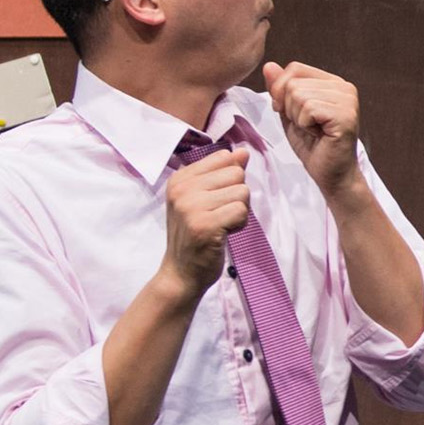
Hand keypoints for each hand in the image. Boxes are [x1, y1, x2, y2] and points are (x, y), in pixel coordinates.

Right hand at [159, 148, 250, 294]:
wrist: (181, 273)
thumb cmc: (195, 234)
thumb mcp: (202, 199)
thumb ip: (222, 173)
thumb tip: (242, 151)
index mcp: (180, 179)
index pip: (224, 157)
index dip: (230, 179)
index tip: (216, 199)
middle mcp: (182, 189)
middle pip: (236, 173)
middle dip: (237, 195)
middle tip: (220, 215)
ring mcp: (191, 207)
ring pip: (242, 192)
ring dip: (239, 211)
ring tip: (221, 224)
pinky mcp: (204, 226)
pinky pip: (241, 211)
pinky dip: (239, 224)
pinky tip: (224, 234)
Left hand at [259, 62, 362, 190]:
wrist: (330, 175)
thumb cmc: (312, 146)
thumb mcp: (289, 113)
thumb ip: (280, 89)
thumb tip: (268, 65)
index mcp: (332, 82)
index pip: (294, 68)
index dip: (281, 91)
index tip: (290, 113)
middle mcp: (344, 87)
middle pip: (293, 83)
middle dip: (289, 108)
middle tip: (307, 126)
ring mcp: (347, 100)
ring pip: (298, 95)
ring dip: (297, 118)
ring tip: (314, 130)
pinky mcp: (345, 115)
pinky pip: (308, 108)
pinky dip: (305, 125)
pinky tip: (319, 134)